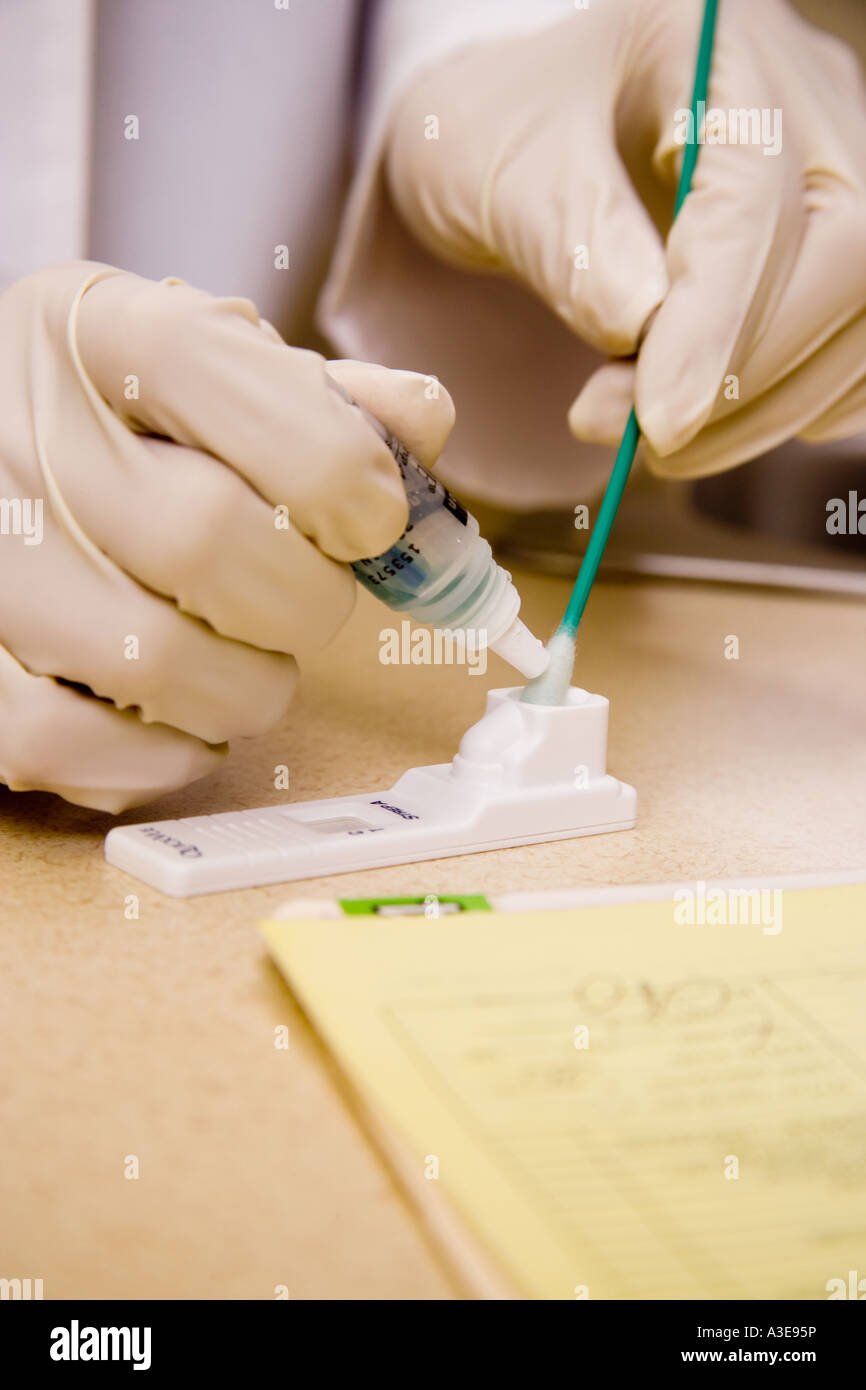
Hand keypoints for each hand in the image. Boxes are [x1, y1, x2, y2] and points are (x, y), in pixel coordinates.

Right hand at [0, 263, 453, 809]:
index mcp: (92, 333)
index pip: (208, 368)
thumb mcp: (223, 376)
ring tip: (251, 663)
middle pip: (201, 539)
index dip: (329, 459)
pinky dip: (164, 755)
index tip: (375, 518)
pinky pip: (71, 745)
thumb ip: (326, 397)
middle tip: (310, 602)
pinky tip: (186, 718)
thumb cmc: (136, 432)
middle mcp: (15, 434)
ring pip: (152, 661)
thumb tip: (422, 421)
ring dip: (249, 688)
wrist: (8, 470)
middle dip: (305, 599)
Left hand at [385, 0, 865, 476]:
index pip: (754, 189)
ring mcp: (833, 166)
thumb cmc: (501, 136)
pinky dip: (789, 404)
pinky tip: (708, 417)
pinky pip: (853, 347)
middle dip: (744, 375)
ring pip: (861, 313)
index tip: (660, 421)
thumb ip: (568, 237)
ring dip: (763, 407)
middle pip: (846, 253)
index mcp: (708, 44)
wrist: (522, 138)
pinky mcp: (835, 241)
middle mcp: (801, 94)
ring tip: (652, 432)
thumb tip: (639, 325)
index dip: (715, 320)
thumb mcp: (496, 172)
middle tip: (638, 437)